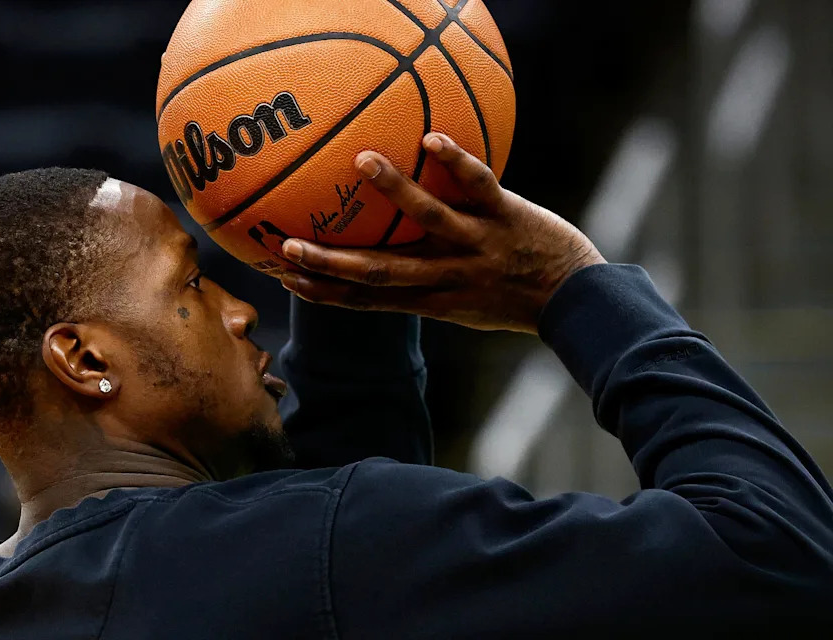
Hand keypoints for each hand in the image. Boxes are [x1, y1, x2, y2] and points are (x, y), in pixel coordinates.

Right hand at [279, 133, 605, 332]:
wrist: (576, 302)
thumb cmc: (512, 301)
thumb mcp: (462, 304)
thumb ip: (426, 284)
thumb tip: (388, 264)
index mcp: (433, 300)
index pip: (369, 300)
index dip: (326, 292)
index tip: (286, 279)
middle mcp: (449, 276)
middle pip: (382, 272)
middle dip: (333, 262)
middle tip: (289, 245)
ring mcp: (478, 246)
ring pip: (429, 220)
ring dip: (395, 191)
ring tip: (362, 161)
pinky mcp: (508, 218)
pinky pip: (480, 186)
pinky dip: (457, 163)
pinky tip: (432, 139)